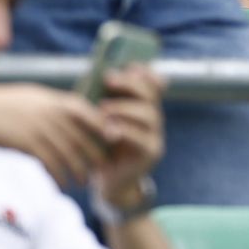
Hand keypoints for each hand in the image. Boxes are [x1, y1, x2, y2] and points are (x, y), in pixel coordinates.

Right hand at [0, 83, 109, 187]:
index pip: (87, 112)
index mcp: (54, 100)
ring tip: (83, 181)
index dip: (102, 126)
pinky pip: (49, 162)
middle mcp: (51, 112)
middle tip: (103, 167)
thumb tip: (68, 111)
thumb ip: (52, 105)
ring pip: (68, 152)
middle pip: (81, 135)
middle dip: (94, 153)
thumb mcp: (32, 97)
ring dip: (78, 169)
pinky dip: (58, 175)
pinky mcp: (26, 143)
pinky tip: (61, 184)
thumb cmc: (1, 103)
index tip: (114, 139)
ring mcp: (39, 127)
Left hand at [95, 65, 167, 207]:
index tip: (127, 66)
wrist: (109, 182)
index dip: (145, 72)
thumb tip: (92, 77)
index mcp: (143, 107)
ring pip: (148, 114)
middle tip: (109, 80)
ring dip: (124, 108)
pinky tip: (109, 131)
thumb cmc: (101, 147)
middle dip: (130, 84)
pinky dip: (125, 131)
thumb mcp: (101, 121)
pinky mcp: (151, 152)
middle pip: (151, 94)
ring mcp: (156, 135)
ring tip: (103, 108)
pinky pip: (142, 137)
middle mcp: (153, 118)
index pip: (154, 83)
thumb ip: (102, 102)